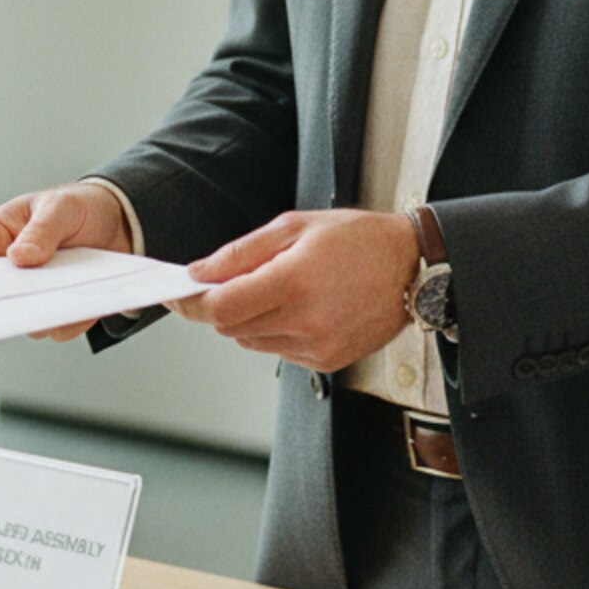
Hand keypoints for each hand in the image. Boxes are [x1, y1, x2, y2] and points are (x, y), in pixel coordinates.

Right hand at [0, 181, 131, 340]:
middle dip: (14, 305)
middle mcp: (6, 270)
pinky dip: (74, 319)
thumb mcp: (60, 207)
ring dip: (49, 313)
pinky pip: (58, 329)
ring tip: (71, 293)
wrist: (115, 224)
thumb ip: (41, 230)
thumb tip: (19, 257)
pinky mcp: (53, 311)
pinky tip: (87, 301)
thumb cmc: (76, 207)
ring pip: (27, 322)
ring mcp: (29, 294)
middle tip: (37, 299)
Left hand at [174, 210, 418, 371]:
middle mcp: (305, 321)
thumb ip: (240, 253)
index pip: (220, 308)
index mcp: (292, 282)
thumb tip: (199, 273)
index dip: (191, 303)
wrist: (411, 266)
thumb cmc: (356, 239)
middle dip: (221, 306)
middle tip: (232, 281)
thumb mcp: (293, 227)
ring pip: (251, 342)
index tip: (177, 295)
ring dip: (249, 319)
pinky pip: (279, 351)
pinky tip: (299, 307)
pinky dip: (275, 331)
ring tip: (278, 288)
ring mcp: (318, 346)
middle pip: (231, 327)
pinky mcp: (328, 361)